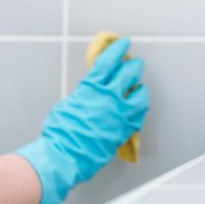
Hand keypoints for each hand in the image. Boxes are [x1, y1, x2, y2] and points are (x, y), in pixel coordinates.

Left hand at [0, 37, 149, 203]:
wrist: (63, 156)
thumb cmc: (84, 158)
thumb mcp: (109, 146)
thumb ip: (117, 130)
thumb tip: (115, 124)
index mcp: (126, 122)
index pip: (141, 101)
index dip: (140, 94)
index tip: (138, 92)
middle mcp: (118, 105)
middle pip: (132, 79)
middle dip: (134, 70)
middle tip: (135, 65)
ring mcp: (102, 95)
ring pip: (118, 67)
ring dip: (123, 54)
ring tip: (126, 45)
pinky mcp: (87, 88)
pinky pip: (100, 66)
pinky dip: (108, 54)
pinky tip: (112, 46)